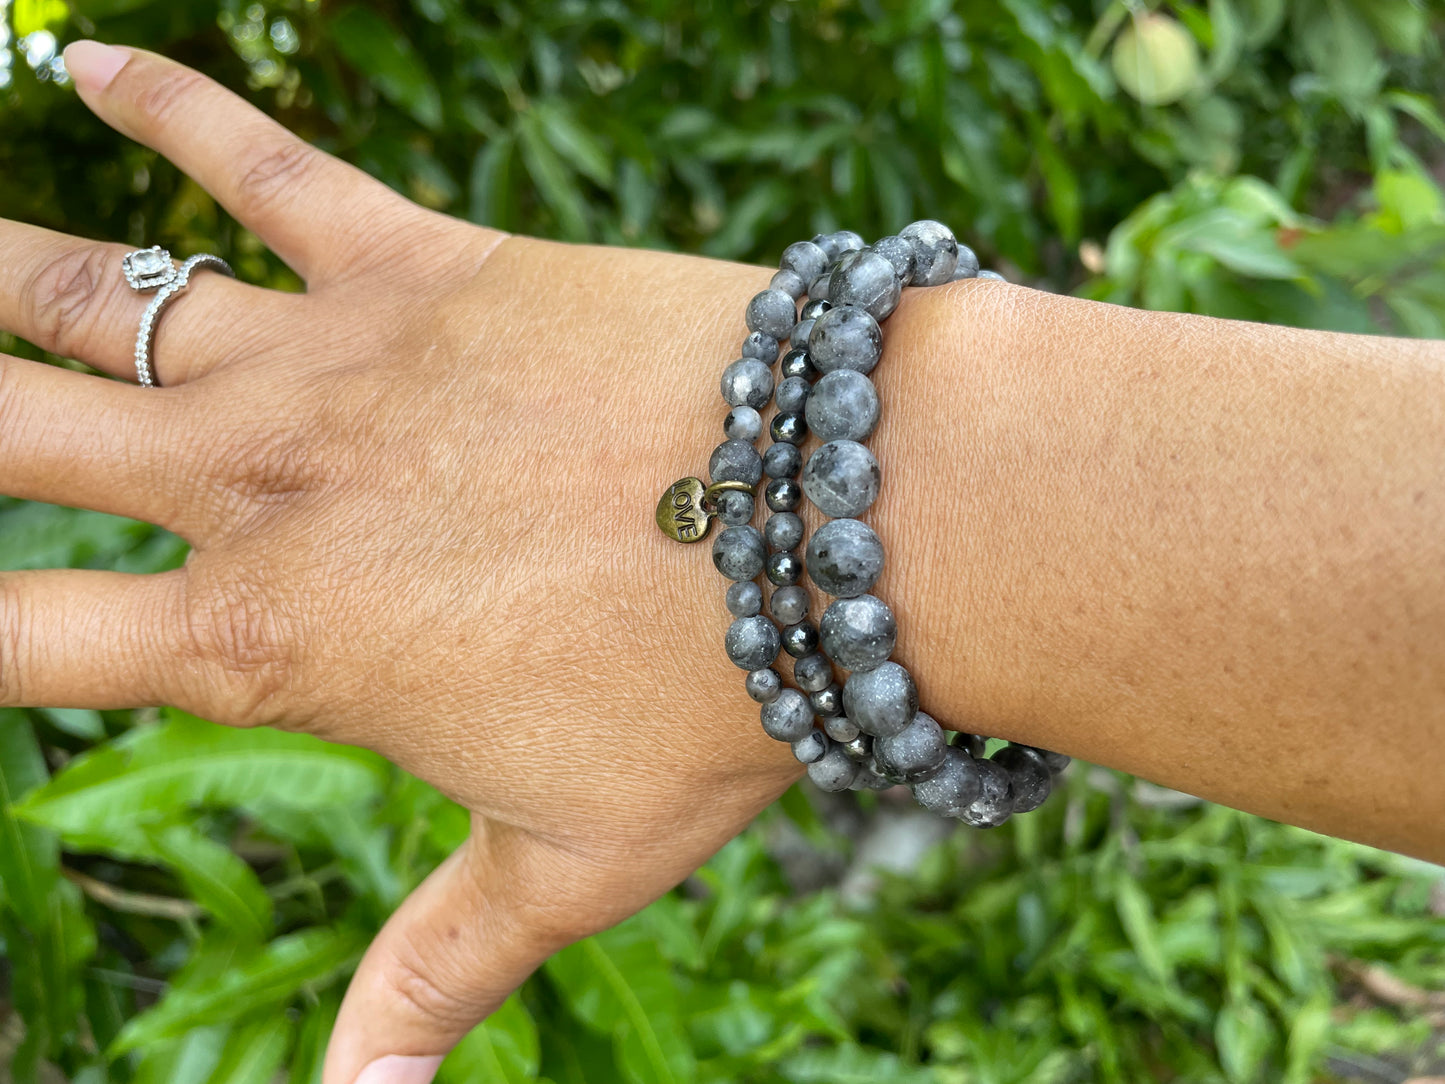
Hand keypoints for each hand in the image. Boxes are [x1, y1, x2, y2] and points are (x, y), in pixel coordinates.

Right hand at [5, 42, 809, 1083]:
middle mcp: (259, 486)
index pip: (6, 643)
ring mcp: (331, 356)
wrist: (838, 524)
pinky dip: (172, 104)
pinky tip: (88, 60)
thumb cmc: (712, 701)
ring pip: (87, 294)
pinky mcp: (423, 260)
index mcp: (273, 642)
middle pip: (1, 437)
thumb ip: (436, 981)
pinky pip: (265, 162)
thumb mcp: (563, 867)